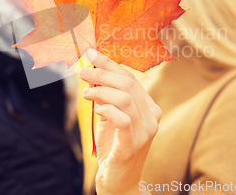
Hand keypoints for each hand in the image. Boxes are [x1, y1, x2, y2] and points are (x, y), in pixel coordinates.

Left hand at [80, 48, 160, 194]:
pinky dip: (107, 109)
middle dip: (102, 73)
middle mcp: (152, 117)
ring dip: (101, 90)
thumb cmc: (114, 148)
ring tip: (86, 94)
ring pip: (124, 98)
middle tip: (83, 71)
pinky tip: (97, 110)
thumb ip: (104, 97)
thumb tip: (91, 73)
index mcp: (149, 107)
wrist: (121, 183)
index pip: (130, 78)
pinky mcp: (132, 146)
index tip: (91, 53)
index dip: (110, 63)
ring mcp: (145, 132)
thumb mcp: (108, 118)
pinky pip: (123, 120)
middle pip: (127, 84)